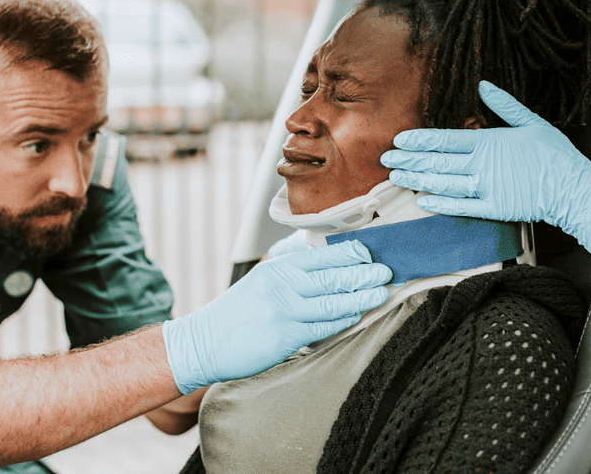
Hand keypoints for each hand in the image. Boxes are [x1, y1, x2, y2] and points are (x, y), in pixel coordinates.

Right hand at [162, 241, 390, 393]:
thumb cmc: (237, 312)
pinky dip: (342, 320)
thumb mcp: (260, 278)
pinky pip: (322, 326)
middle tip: (386, 271)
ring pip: (331, 301)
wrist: (204, 342)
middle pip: (331, 275)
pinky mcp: (284, 335)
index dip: (349, 252)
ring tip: (380, 293)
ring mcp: (284, 310)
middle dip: (363, 273)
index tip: (370, 251)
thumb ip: (287, 264)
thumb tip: (312, 247)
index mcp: (278, 267)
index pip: (321, 254)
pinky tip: (356, 315)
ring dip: (360, 297)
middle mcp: (281, 284)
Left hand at [381, 80, 590, 266]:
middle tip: (386, 158)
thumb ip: (504, 105)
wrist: (574, 188)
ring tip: (397, 177)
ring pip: (443, 183)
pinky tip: (423, 200)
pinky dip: (440, 203)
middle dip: (409, 159)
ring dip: (417, 180)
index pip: (445, 139)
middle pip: (437, 161)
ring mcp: (486, 188)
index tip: (399, 139)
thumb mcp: (531, 122)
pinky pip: (461, 206)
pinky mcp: (493, 208)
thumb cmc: (555, 154)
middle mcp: (482, 164)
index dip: (419, 140)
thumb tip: (483, 86)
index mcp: (489, 141)